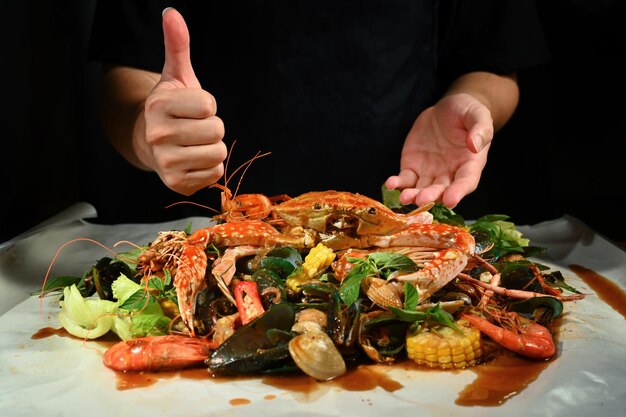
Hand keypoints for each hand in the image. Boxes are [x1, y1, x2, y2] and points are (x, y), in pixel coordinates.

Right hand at [139, 7, 226, 195]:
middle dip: (212, 128)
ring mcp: (166, 162)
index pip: (209, 106)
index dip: (207, 106)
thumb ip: (177, 45)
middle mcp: (157, 136)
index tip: (192, 108)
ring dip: (213, 148)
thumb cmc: (172, 107)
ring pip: (218, 153)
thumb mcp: (175, 75)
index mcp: (158, 106)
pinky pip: (215, 174)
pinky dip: (210, 167)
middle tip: (194, 127)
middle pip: (216, 130)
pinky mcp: (177, 184)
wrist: (150, 142)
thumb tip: (172, 12)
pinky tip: (193, 160)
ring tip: (194, 143)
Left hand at [385, 93, 493, 207]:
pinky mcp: (413, 168)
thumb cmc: (466, 112)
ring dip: (413, 195)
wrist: (446, 110)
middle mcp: (450, 173)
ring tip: (404, 197)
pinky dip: (398, 183)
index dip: (458, 192)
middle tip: (421, 199)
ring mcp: (430, 173)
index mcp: (470, 164)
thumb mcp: (477, 114)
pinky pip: (406, 179)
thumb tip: (475, 145)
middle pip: (441, 190)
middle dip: (431, 196)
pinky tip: (390, 184)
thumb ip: (480, 129)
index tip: (450, 201)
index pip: (466, 182)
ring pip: (422, 189)